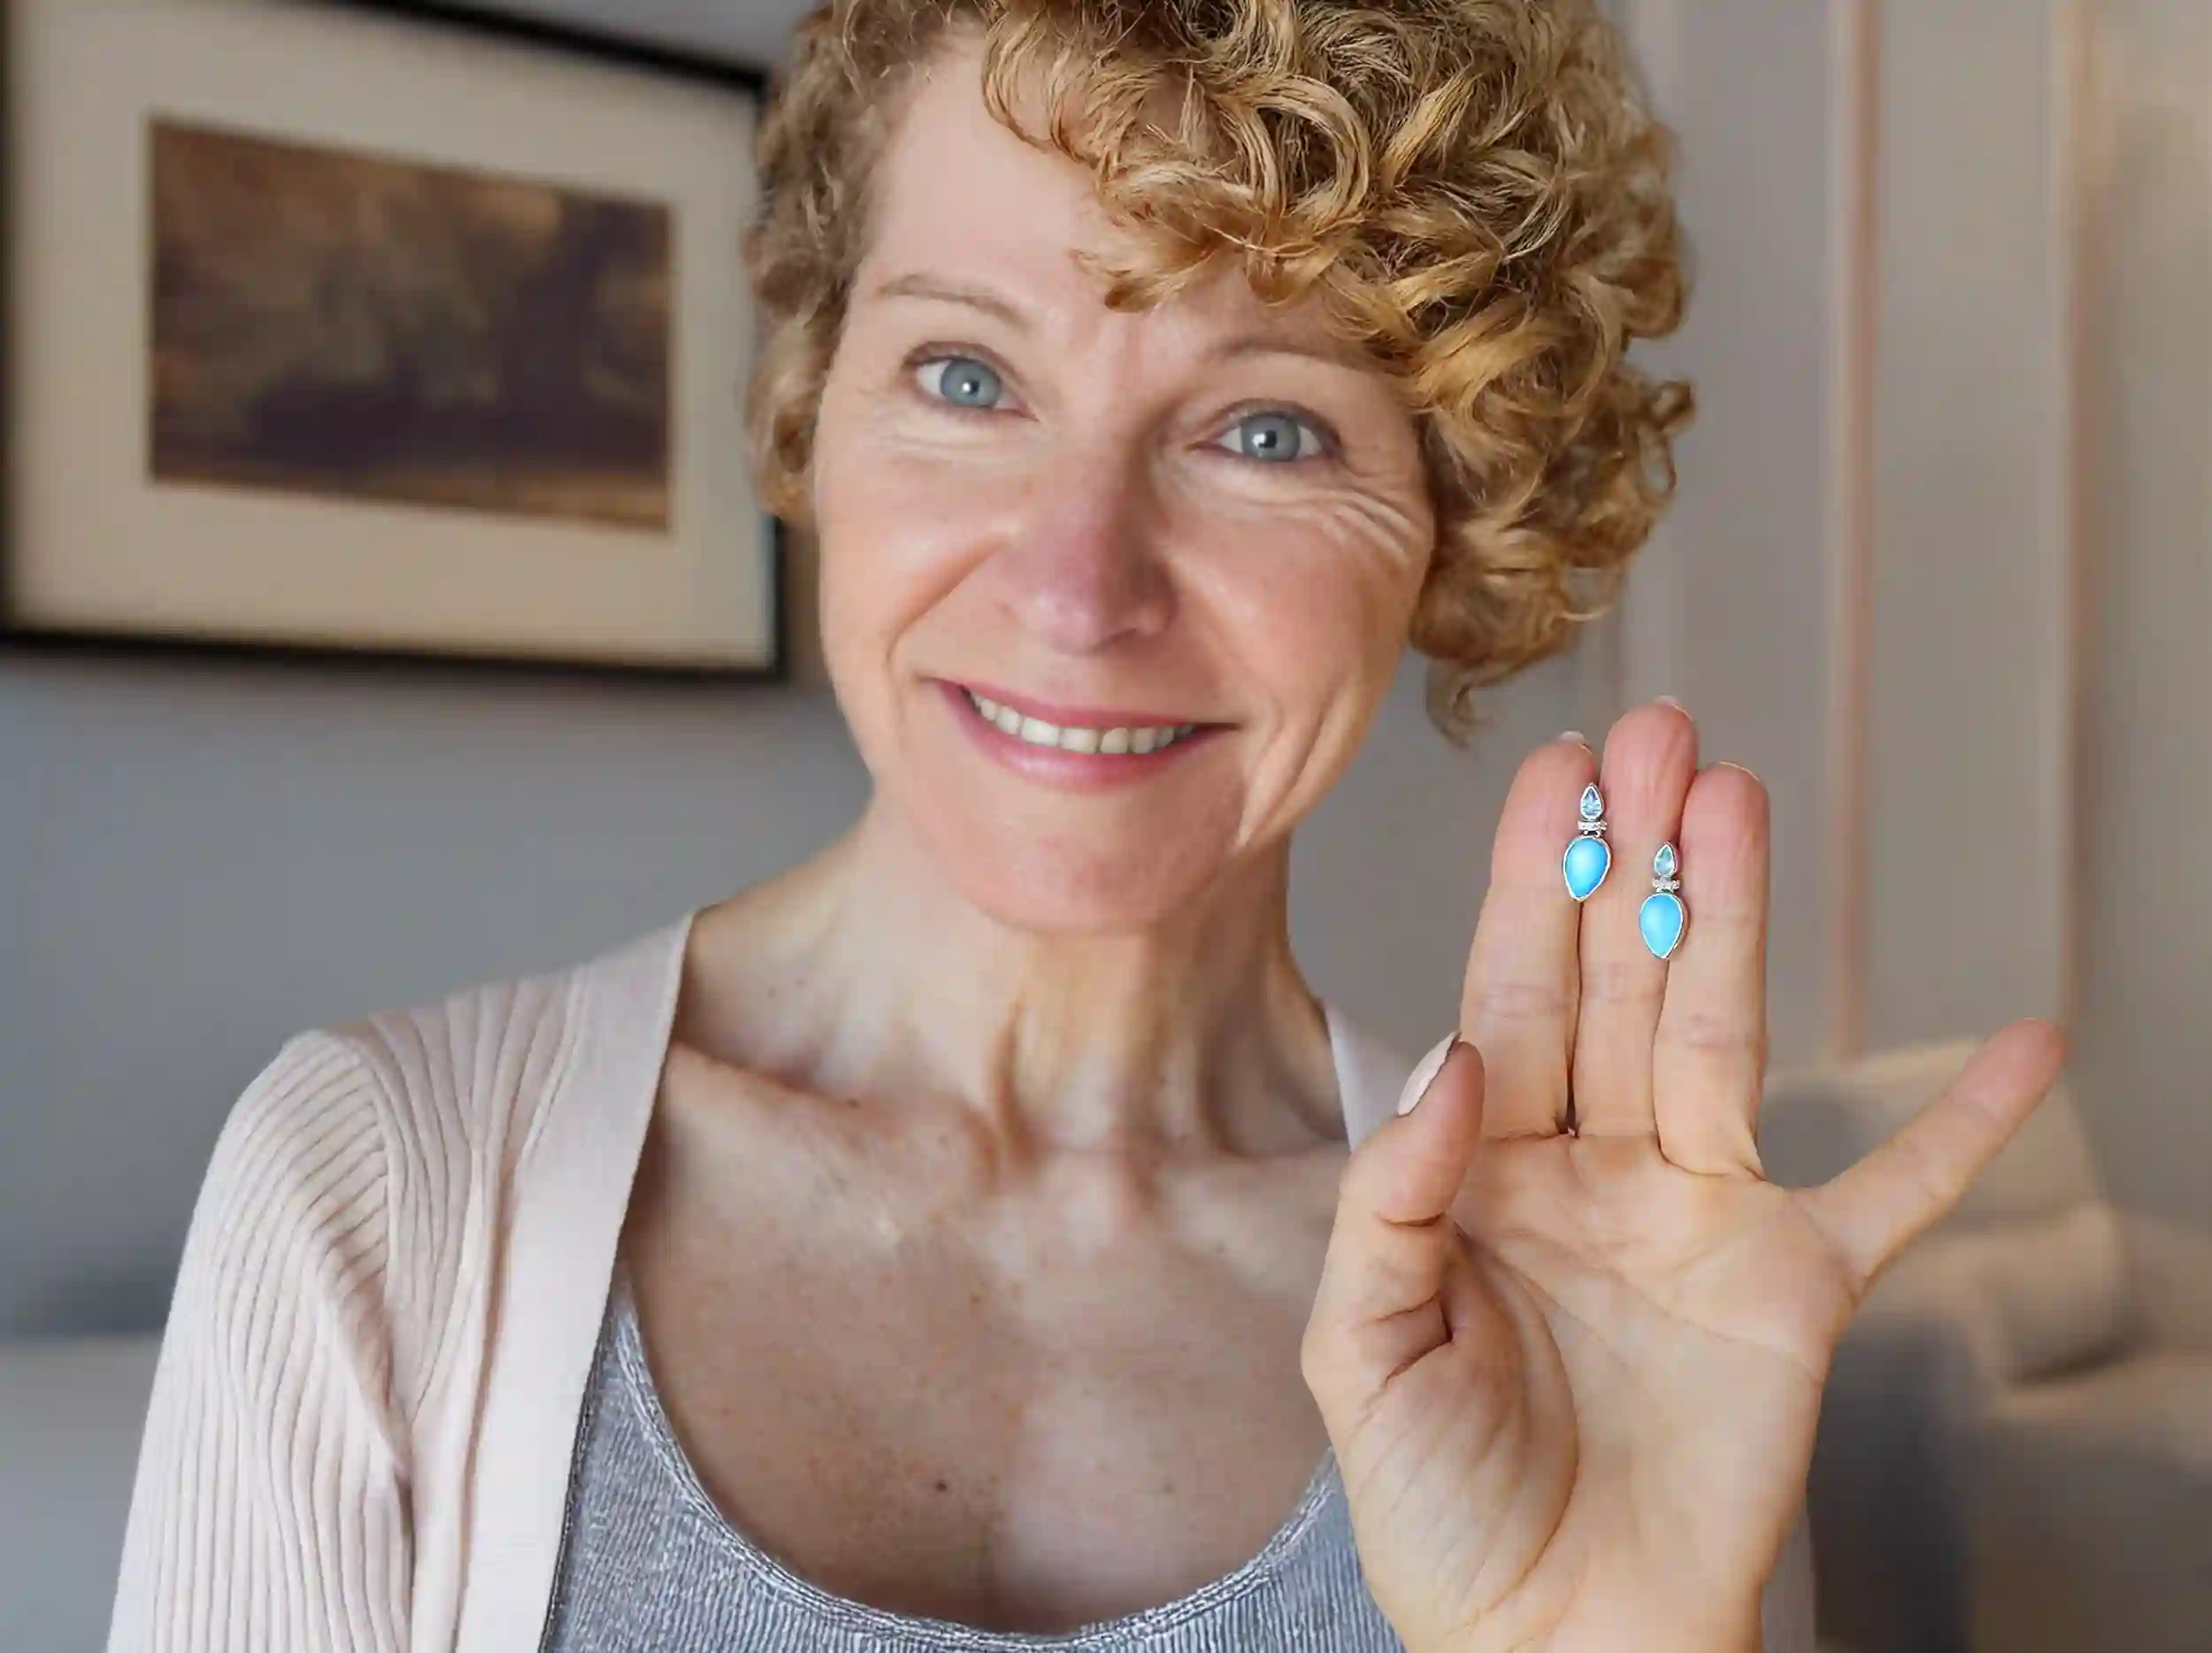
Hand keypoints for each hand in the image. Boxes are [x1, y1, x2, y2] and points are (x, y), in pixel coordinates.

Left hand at [1299, 703, 2064, 1652]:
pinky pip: (1896, 1191)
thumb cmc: (1436, 1509)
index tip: (1555, 774)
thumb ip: (1389, 1202)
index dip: (1527, 883)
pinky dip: (1962, 1126)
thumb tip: (1450, 1064)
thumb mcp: (1360, 1353)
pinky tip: (2026, 1047)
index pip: (1506, 993)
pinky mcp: (1791, 1288)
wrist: (1549, 1640)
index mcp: (1482, 1169)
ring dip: (1733, 920)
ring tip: (1741, 800)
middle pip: (1618, 982)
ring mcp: (1696, 1215)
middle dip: (1633, 860)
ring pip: (1719, 1035)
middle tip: (1663, 736)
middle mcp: (1591, 1167)